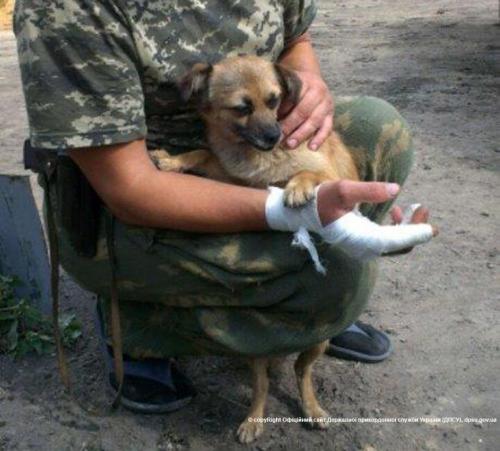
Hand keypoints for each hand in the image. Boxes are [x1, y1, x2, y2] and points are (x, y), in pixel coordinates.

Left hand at [279, 70, 333, 150]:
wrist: (312, 80)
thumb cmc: (294, 87)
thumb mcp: (287, 87)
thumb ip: (280, 99)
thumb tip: (267, 116)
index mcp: (306, 83)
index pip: (293, 98)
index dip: (283, 111)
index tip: (273, 122)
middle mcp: (318, 93)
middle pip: (303, 111)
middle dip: (290, 125)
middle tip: (279, 137)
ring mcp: (326, 105)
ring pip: (314, 121)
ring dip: (301, 134)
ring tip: (290, 145)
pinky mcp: (330, 116)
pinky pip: (327, 129)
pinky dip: (319, 139)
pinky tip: (311, 147)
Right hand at [315, 180, 437, 259]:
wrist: (306, 213)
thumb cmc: (322, 200)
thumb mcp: (343, 189)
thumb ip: (369, 190)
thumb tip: (396, 189)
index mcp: (361, 238)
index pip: (395, 240)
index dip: (416, 234)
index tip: (433, 228)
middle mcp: (365, 248)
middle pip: (400, 245)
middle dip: (416, 229)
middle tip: (423, 207)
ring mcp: (365, 249)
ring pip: (396, 245)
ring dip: (410, 229)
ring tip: (416, 208)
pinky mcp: (364, 245)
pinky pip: (388, 242)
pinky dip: (398, 230)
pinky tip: (397, 214)